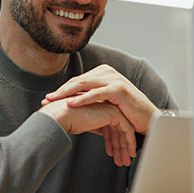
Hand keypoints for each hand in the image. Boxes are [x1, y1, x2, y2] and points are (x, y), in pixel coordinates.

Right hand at [39, 100, 136, 165]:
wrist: (60, 116)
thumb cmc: (64, 119)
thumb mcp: (83, 124)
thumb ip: (95, 126)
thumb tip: (102, 134)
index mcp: (99, 107)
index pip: (110, 127)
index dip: (113, 143)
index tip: (115, 155)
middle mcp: (106, 106)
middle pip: (118, 129)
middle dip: (121, 147)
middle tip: (123, 160)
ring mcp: (111, 108)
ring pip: (124, 130)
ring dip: (125, 147)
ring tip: (124, 161)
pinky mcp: (114, 113)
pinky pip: (127, 130)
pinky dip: (129, 142)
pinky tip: (128, 153)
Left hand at [42, 65, 157, 133]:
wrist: (148, 119)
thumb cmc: (125, 113)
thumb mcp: (105, 103)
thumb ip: (90, 98)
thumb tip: (68, 103)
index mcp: (102, 73)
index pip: (77, 81)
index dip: (61, 90)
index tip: (47, 99)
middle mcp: (107, 72)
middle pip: (78, 81)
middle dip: (60, 91)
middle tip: (45, 100)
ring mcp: (113, 79)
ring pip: (84, 84)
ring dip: (66, 93)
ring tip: (53, 100)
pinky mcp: (119, 89)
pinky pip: (97, 93)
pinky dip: (82, 98)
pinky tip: (70, 103)